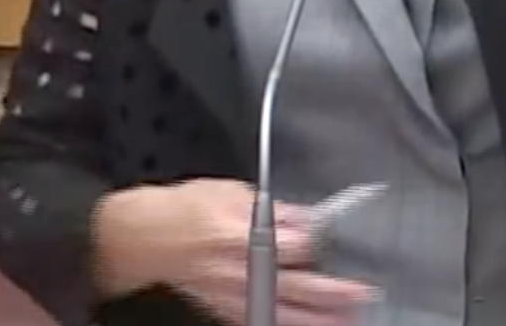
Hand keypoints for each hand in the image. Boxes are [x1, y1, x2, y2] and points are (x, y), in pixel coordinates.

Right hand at [139, 178, 376, 325]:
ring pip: (284, 313)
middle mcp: (241, 271)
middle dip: (332, 292)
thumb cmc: (184, 209)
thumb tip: (302, 218)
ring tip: (348, 318)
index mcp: (242, 237)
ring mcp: (234, 296)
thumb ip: (269, 208)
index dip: (319, 241)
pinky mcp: (226, 310)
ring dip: (318, 318)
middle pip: (297, 287)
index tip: (337, 237)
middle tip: (363, 293)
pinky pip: (261, 322)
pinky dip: (285, 325)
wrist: (143, 240)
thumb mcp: (227, 192)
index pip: (295, 245)